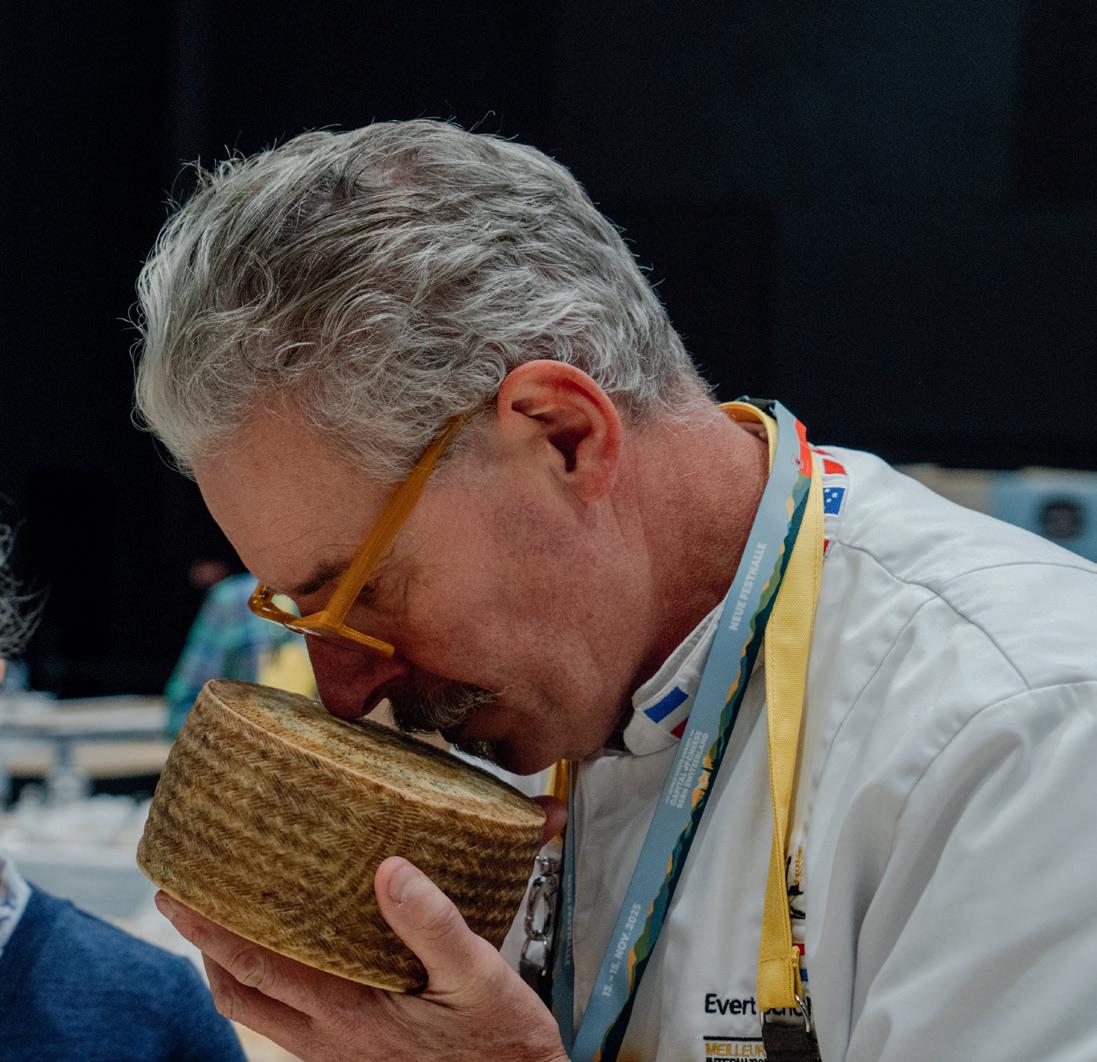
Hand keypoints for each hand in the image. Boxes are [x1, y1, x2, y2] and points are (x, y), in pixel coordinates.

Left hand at [155, 796, 568, 1061]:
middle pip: (239, 996)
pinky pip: (286, 1024)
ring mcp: (337, 1054)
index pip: (259, 967)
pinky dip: (266, 989)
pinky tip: (290, 959)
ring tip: (223, 926)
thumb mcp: (479, 975)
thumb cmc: (501, 1041)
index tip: (177, 894)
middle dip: (203, 948)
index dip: (212, 930)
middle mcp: (330, 1039)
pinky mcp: (352, 1059)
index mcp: (351, 1012)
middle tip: (183, 900)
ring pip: (258, 1014)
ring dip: (230, 970)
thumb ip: (433, 923)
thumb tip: (389, 870)